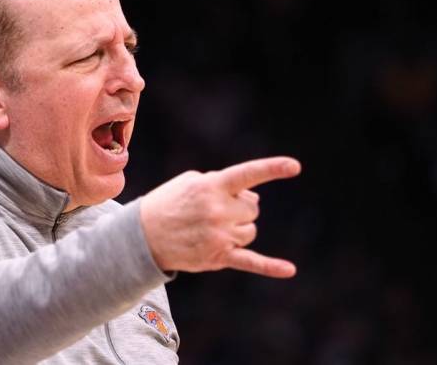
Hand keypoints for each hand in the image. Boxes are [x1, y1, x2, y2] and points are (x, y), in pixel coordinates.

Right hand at [139, 157, 300, 277]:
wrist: (142, 236)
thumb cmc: (169, 203)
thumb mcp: (190, 181)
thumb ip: (223, 183)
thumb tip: (251, 198)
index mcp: (212, 186)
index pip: (247, 175)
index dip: (272, 169)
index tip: (295, 166)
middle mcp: (218, 210)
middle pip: (253, 208)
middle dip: (240, 208)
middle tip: (214, 211)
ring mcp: (219, 235)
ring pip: (250, 231)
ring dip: (237, 229)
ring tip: (210, 230)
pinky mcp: (219, 257)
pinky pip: (252, 261)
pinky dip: (271, 267)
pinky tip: (289, 270)